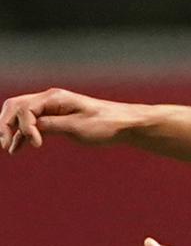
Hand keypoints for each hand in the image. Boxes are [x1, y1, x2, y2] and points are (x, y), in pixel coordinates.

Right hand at [2, 88, 133, 153]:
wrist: (125, 124)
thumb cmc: (105, 124)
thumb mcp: (77, 127)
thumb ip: (51, 125)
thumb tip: (29, 127)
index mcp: (54, 98)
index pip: (24, 108)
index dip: (25, 127)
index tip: (37, 145)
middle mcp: (49, 99)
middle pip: (15, 107)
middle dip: (6, 124)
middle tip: (4, 144)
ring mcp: (51, 108)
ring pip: (21, 115)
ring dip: (11, 130)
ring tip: (8, 148)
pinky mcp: (56, 118)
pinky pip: (32, 123)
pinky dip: (23, 134)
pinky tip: (16, 148)